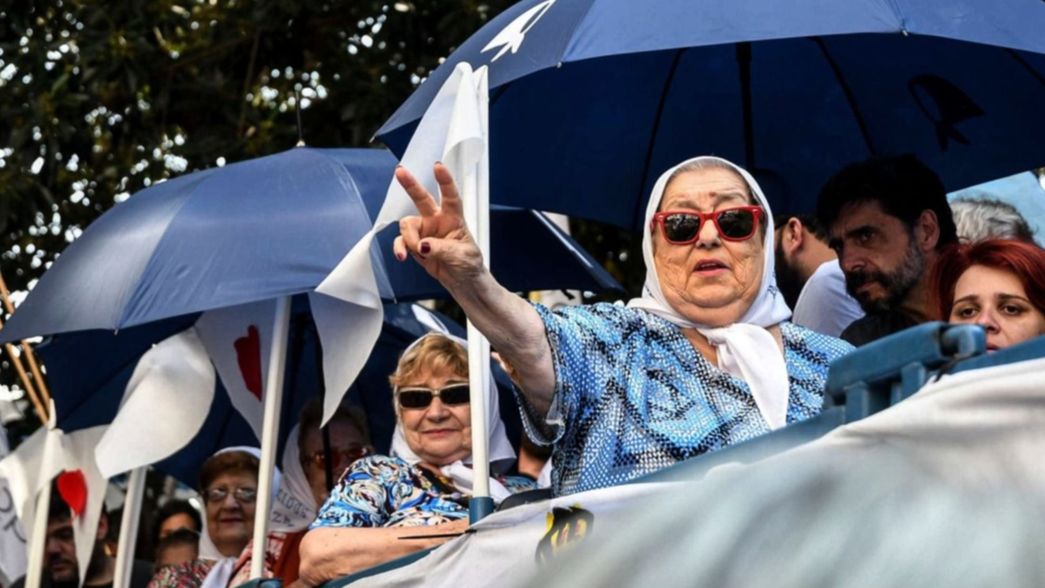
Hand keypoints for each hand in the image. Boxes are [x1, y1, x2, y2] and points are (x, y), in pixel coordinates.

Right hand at [393, 163, 484, 289]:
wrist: (463, 281)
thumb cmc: (469, 264)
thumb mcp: (462, 256)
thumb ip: (442, 249)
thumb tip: (422, 245)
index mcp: (454, 219)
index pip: (450, 196)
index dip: (445, 181)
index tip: (438, 166)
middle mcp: (437, 220)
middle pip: (422, 198)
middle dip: (410, 185)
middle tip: (399, 171)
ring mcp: (424, 231)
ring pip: (407, 223)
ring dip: (408, 237)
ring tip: (416, 250)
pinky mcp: (414, 245)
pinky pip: (401, 241)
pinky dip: (399, 248)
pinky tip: (402, 257)